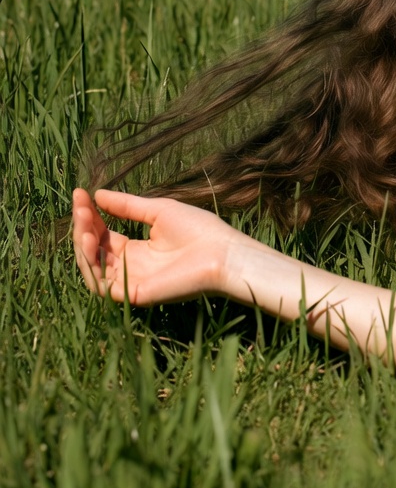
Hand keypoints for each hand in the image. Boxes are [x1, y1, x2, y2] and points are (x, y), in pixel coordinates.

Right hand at [72, 188, 239, 305]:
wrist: (223, 252)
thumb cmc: (199, 230)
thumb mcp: (159, 211)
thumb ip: (128, 205)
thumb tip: (98, 194)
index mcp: (138, 250)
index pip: (104, 236)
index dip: (90, 217)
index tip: (80, 194)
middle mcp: (132, 268)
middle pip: (94, 252)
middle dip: (83, 229)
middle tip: (80, 207)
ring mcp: (132, 282)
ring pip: (93, 269)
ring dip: (83, 247)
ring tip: (85, 225)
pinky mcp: (135, 293)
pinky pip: (103, 285)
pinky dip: (92, 265)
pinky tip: (93, 241)